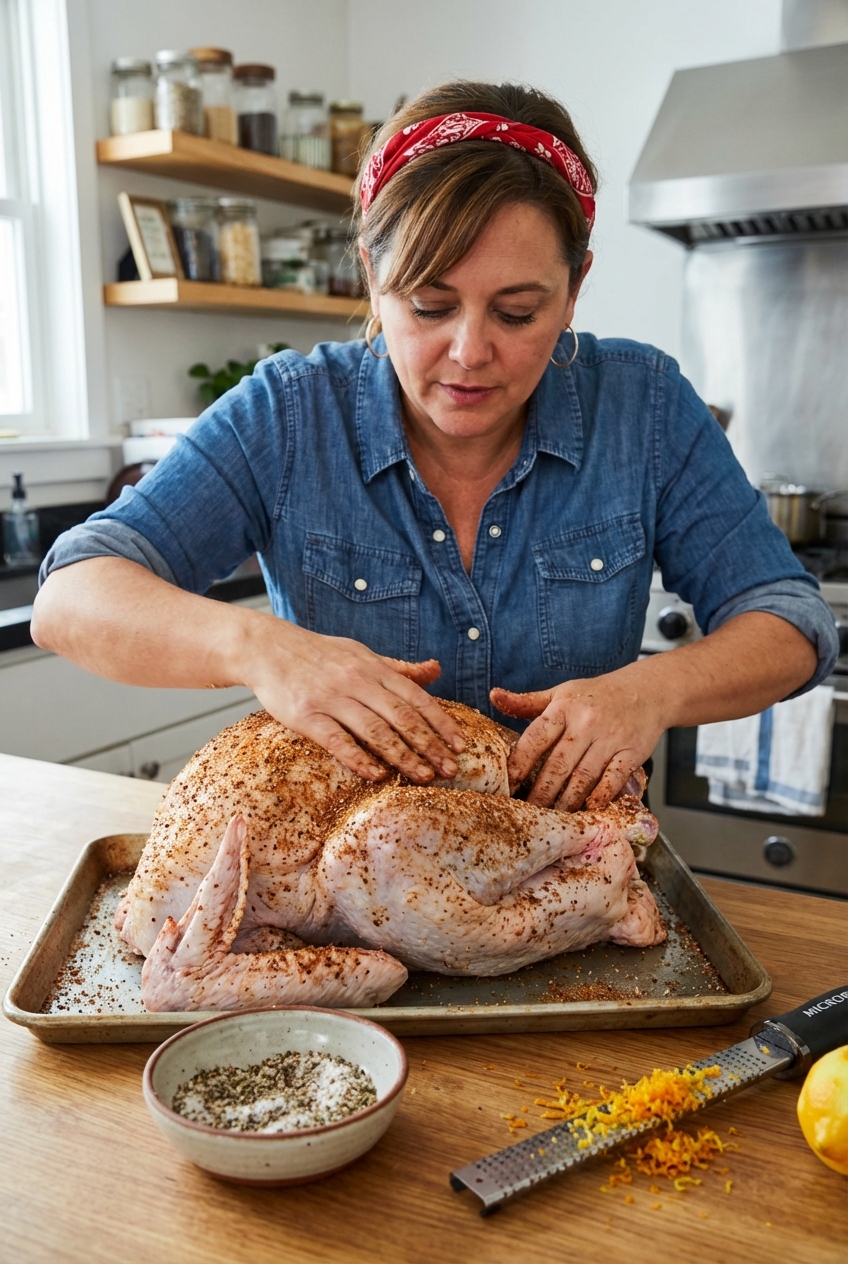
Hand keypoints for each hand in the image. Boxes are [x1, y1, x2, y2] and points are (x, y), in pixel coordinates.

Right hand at [240, 616, 464, 783]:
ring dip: (403, 756)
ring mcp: (330, 698)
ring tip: (423, 776)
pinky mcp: (305, 715)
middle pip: (401, 717)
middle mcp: (356, 681)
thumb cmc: (319, 654)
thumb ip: (399, 668)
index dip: (441, 723)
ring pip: (375, 730)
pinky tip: (377, 774)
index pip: (416, 698)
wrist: (266, 647)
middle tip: (450, 769)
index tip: (460, 745)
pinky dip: (358, 758)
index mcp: (373, 667)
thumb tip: (436, 670)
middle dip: (430, 745)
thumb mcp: (361, 653)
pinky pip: (336, 740)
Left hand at [490, 670, 665, 809]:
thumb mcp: (561, 693)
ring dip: (566, 800)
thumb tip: (494, 696)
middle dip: (541, 792)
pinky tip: (589, 808)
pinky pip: (614, 778)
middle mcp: (586, 722)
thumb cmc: (597, 695)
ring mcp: (610, 738)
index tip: (509, 786)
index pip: (535, 738)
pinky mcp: (632, 752)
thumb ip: (527, 702)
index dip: (520, 764)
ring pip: (583, 776)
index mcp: (563, 707)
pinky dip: (601, 795)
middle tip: (528, 813)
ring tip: (553, 818)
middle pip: (558, 764)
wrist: (648, 690)